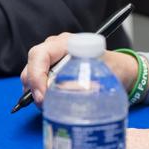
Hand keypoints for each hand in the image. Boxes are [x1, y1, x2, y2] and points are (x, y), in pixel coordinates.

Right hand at [19, 32, 139, 104]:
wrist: (117, 68)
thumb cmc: (112, 67)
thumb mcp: (103, 72)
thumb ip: (87, 80)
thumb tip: (70, 92)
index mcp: (67, 43)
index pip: (40, 55)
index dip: (37, 75)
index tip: (43, 95)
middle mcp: (55, 48)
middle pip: (31, 66)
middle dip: (34, 88)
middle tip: (45, 105)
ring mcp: (51, 58)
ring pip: (31, 75)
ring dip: (36, 92)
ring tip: (48, 106)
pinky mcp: (50, 70)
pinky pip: (37, 81)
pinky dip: (40, 93)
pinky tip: (49, 103)